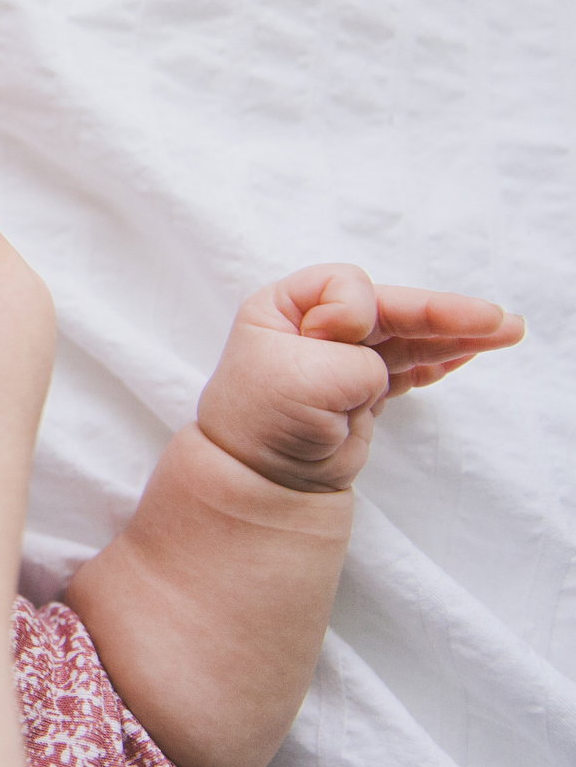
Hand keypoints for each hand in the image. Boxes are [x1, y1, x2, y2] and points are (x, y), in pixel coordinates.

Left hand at [197, 264, 524, 492]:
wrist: (260, 481)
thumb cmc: (265, 422)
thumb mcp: (302, 378)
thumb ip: (353, 359)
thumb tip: (376, 366)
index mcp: (284, 307)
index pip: (344, 285)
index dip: (353, 313)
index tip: (335, 342)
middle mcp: (312, 326)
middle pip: (389, 308)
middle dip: (442, 313)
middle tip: (496, 319)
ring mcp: (339, 359)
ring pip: (407, 337)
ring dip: (454, 335)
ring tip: (507, 331)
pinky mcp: (360, 389)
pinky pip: (408, 366)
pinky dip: (439, 360)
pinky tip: (471, 354)